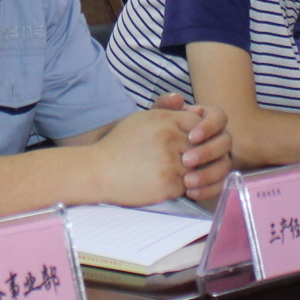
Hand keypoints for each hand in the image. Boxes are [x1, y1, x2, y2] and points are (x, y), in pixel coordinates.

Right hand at [94, 108, 209, 205]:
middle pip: (201, 147)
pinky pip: (187, 187)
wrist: (98, 171)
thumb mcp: (142, 120)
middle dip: (196, 156)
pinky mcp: (168, 184)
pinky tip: (162, 184)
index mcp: (163, 120)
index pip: (199, 124)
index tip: (191, 143)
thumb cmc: (120, 145)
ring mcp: (170, 162)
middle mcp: (169, 138)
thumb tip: (194, 111)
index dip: (199, 135)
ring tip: (170, 173)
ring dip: (189, 174)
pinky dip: (179, 188)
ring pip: (197, 169)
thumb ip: (168, 112)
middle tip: (184, 161)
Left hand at [148, 93, 232, 202]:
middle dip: (208, 152)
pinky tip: (190, 193)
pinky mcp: (216, 179)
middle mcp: (218, 138)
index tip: (192, 136)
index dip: (209, 127)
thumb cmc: (155, 134)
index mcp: (208, 119)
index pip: (219, 117)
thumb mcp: (156, 119)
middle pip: (225, 142)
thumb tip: (177, 98)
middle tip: (187, 160)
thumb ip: (164, 106)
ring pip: (225, 166)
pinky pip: (219, 185)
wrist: (147, 158)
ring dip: (208, 174)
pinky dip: (207, 190)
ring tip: (187, 181)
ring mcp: (219, 159)